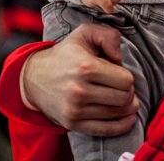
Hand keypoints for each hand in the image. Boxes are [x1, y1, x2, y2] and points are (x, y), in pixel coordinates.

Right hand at [22, 23, 138, 135]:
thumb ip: (108, 35)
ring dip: (127, 107)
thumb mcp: (84, 33)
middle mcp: (79, 91)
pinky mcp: (72, 124)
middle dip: (129, 92)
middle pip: (124, 99)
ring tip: (122, 98)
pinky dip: (122, 126)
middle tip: (122, 87)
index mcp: (85, 67)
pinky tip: (128, 118)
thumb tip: (119, 57)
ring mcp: (75, 110)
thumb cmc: (66, 54)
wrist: (35, 78)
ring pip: (118, 113)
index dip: (128, 77)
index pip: (125, 81)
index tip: (120, 74)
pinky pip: (106, 130)